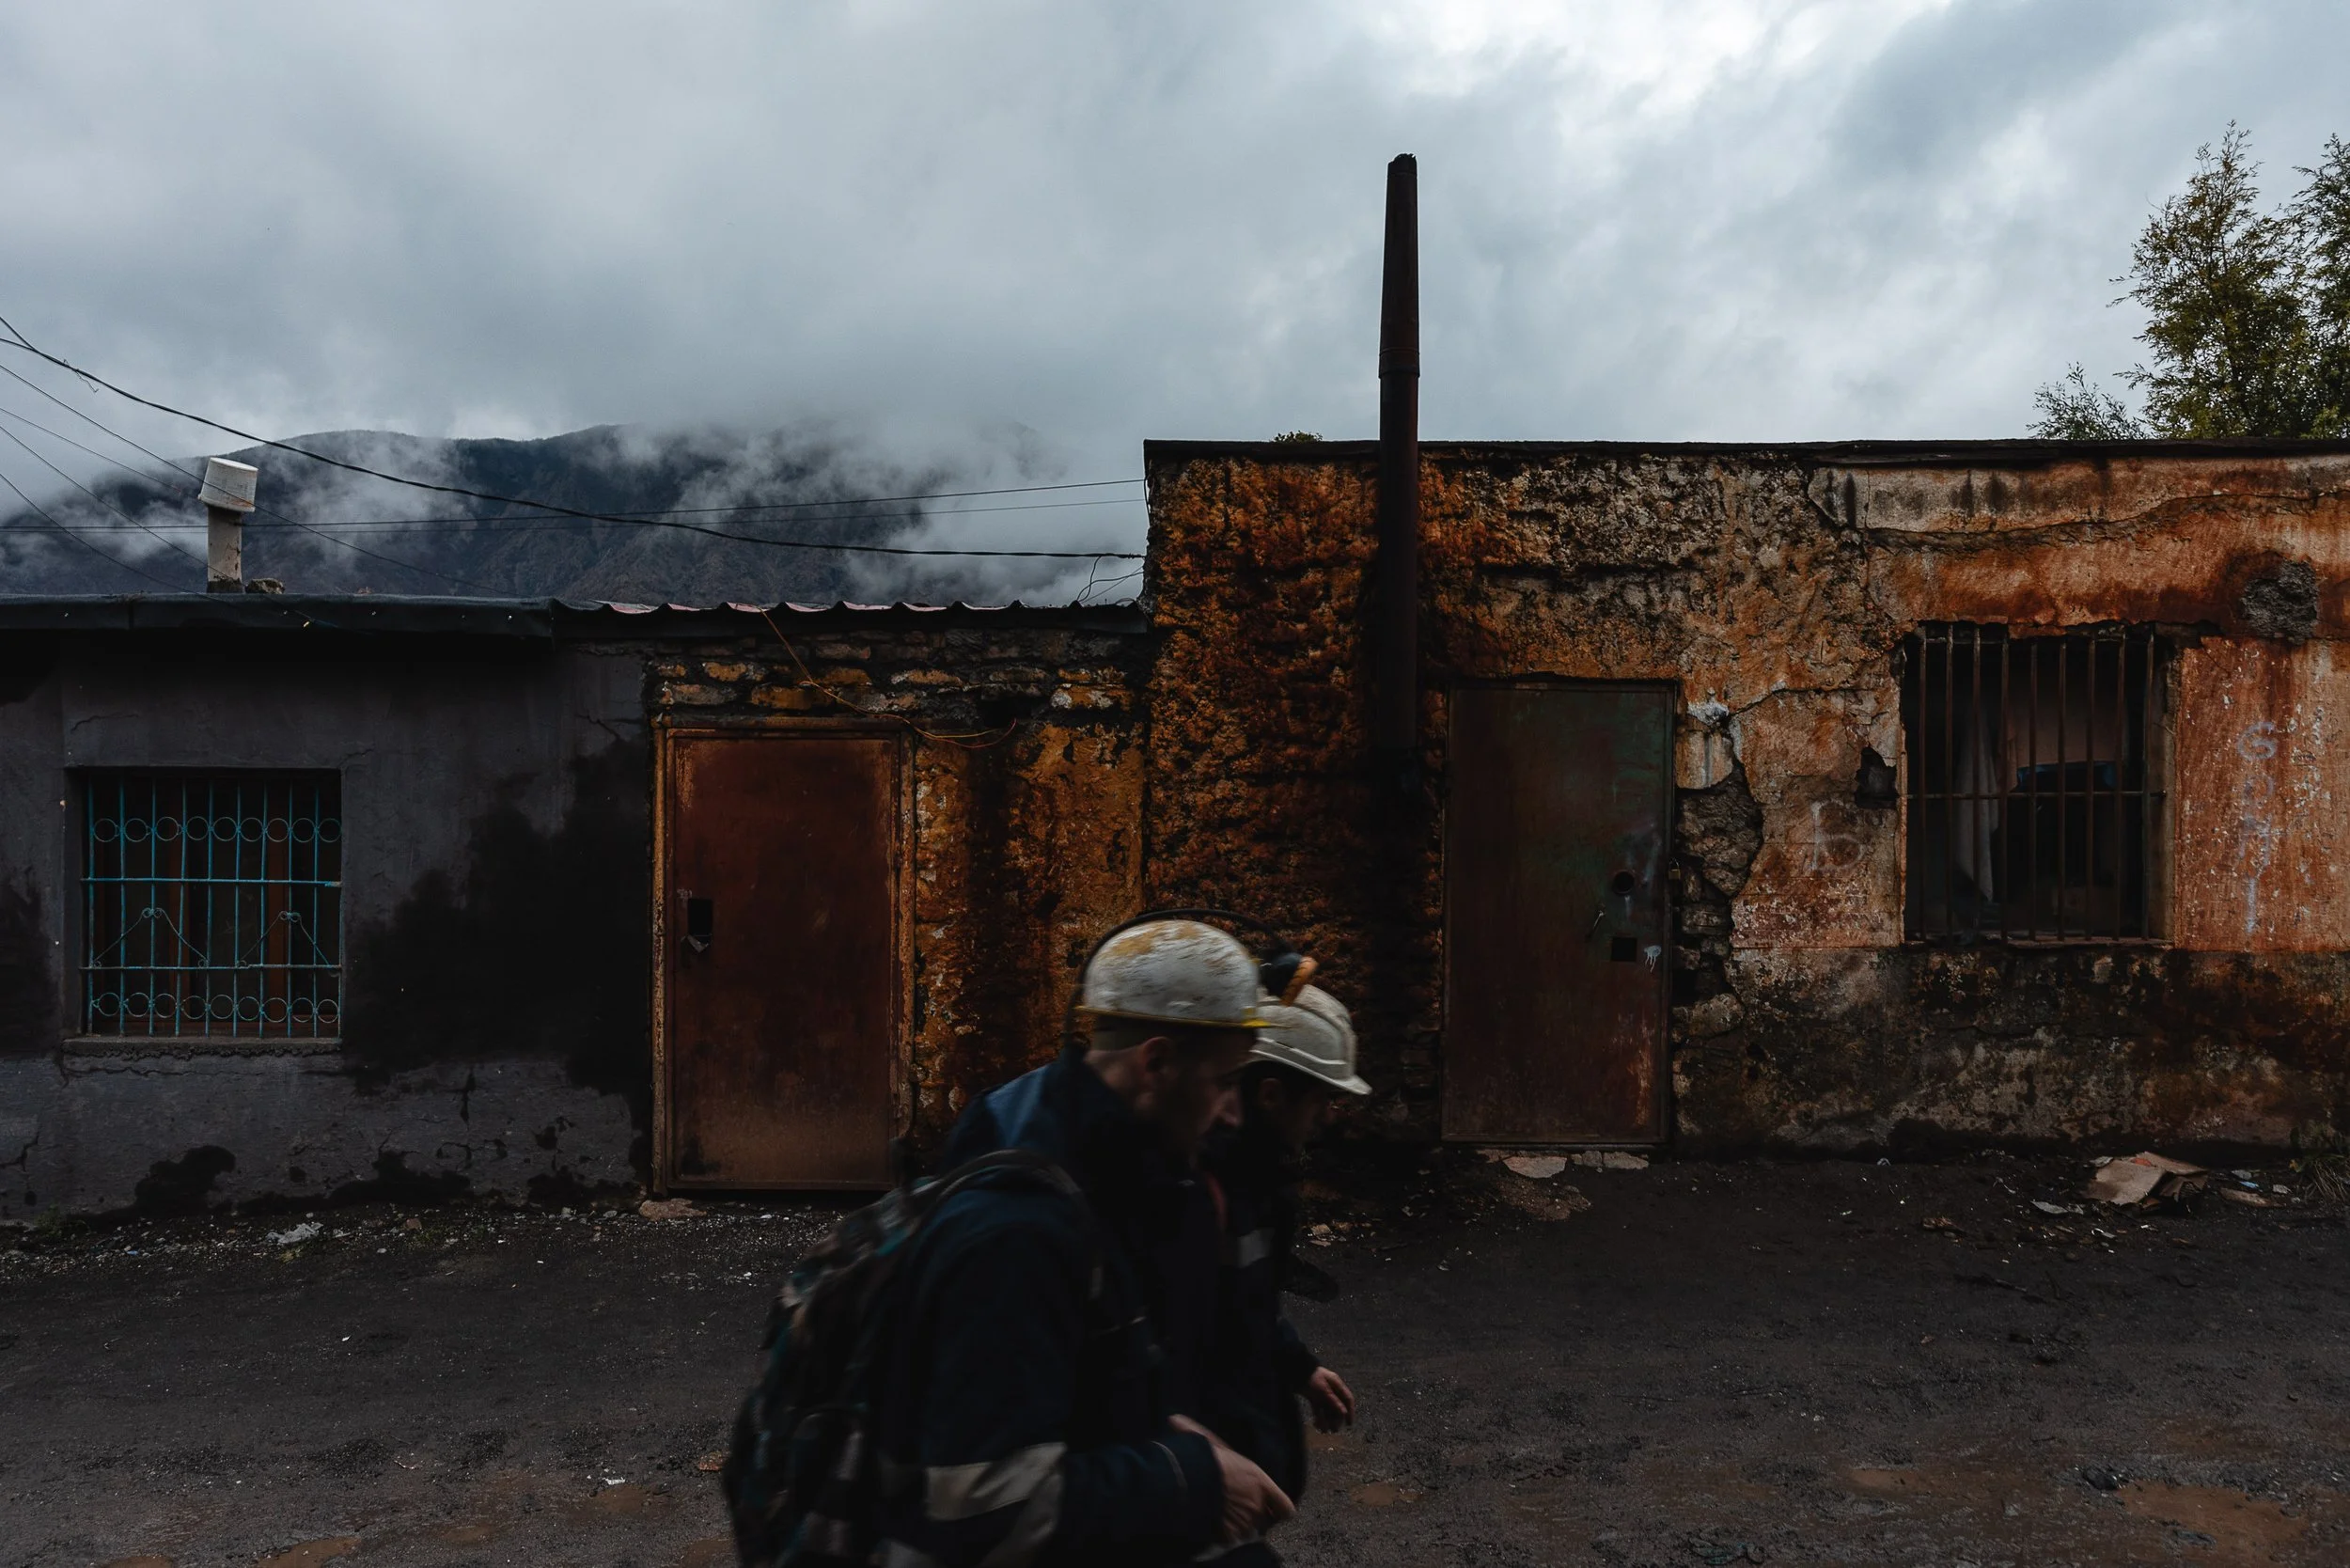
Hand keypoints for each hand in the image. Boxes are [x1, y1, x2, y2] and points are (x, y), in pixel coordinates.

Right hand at [1170, 1415, 1294, 1540]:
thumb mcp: (1207, 1441)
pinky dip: (1223, 1537)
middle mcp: (1256, 1504)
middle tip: (1238, 1511)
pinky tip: (1213, 1527)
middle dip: (1254, 1518)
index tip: (1272, 1509)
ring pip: (1248, 1533)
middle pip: (1265, 1521)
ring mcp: (1243, 1522)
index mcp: (1259, 1481)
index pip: (1285, 1507)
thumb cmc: (1200, 1458)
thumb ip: (1203, 1436)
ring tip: (1224, 1519)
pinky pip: (1230, 1541)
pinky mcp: (1227, 1536)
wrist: (1187, 1481)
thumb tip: (1175, 1420)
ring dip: (1239, 1528)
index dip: (1279, 1509)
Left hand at [1304, 1366, 1355, 1432]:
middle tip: (1334, 1429)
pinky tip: (1316, 1425)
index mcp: (1336, 1384)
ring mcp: (1321, 1394)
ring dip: (1326, 1420)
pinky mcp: (1312, 1398)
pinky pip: (1318, 1410)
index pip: (1347, 1399)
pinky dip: (1318, 1418)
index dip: (1350, 1411)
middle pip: (1337, 1406)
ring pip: (1327, 1410)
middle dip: (1336, 1419)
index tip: (1349, 1424)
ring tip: (1324, 1430)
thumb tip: (1344, 1413)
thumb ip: (1334, 1401)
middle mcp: (1330, 1389)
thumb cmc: (1310, 1377)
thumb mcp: (1323, 1390)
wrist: (1293, 1372)